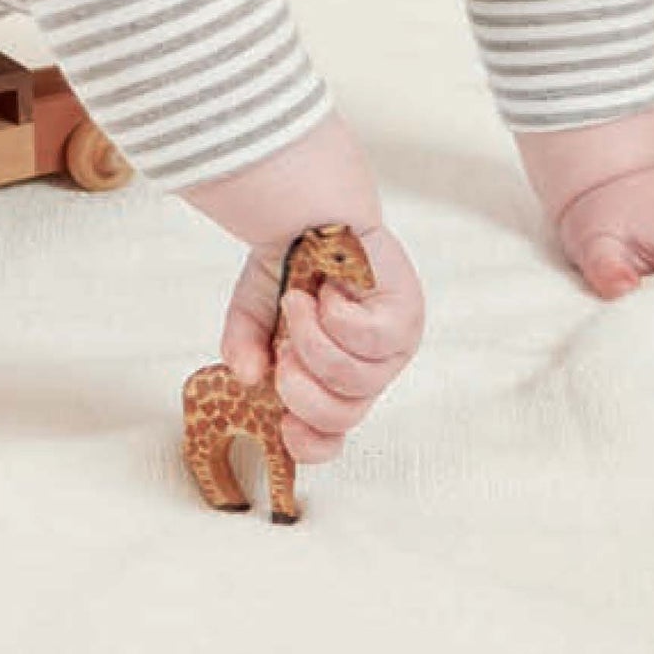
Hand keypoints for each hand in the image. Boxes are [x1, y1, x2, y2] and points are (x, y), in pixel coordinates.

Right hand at [219, 223, 423, 463]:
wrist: (312, 210)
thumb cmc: (289, 261)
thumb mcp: (254, 310)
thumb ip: (244, 345)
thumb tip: (247, 375)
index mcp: (333, 379)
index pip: (331, 435)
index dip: (311, 444)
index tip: (283, 427)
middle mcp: (367, 370)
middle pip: (343, 416)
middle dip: (302, 388)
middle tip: (284, 351)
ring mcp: (393, 349)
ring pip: (355, 380)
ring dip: (314, 340)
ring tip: (300, 302)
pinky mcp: (408, 317)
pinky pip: (372, 341)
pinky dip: (339, 314)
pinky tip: (331, 289)